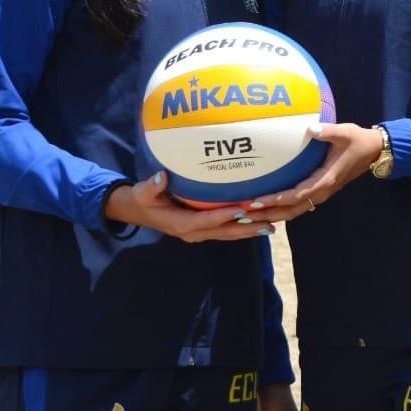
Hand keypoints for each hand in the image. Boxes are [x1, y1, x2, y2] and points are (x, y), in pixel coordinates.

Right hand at [103, 171, 273, 241]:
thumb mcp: (142, 193)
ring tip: (271, 227)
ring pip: (228, 234)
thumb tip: (161, 176)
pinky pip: (226, 231)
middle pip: (223, 231)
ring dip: (249, 231)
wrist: (139, 212)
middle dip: (246, 228)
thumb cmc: (142, 200)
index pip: (205, 221)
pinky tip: (259, 224)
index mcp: (180, 223)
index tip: (241, 209)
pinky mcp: (203, 230)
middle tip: (268, 223)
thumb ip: (151, 186)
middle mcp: (192, 232)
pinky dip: (242, 228)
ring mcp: (199, 233)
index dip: (223, 216)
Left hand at [259, 123, 386, 220]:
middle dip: (269, 213)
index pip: (299, 194)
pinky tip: (268, 207)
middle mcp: (322, 190)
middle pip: (292, 210)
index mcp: (327, 179)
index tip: (259, 200)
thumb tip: (310, 128)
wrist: (374, 151)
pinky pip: (298, 205)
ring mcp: (321, 193)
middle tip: (245, 213)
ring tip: (251, 215)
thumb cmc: (358, 141)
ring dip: (274, 214)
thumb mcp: (345, 132)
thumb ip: (328, 131)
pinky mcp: (320, 190)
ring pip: (295, 211)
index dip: (279, 199)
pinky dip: (282, 209)